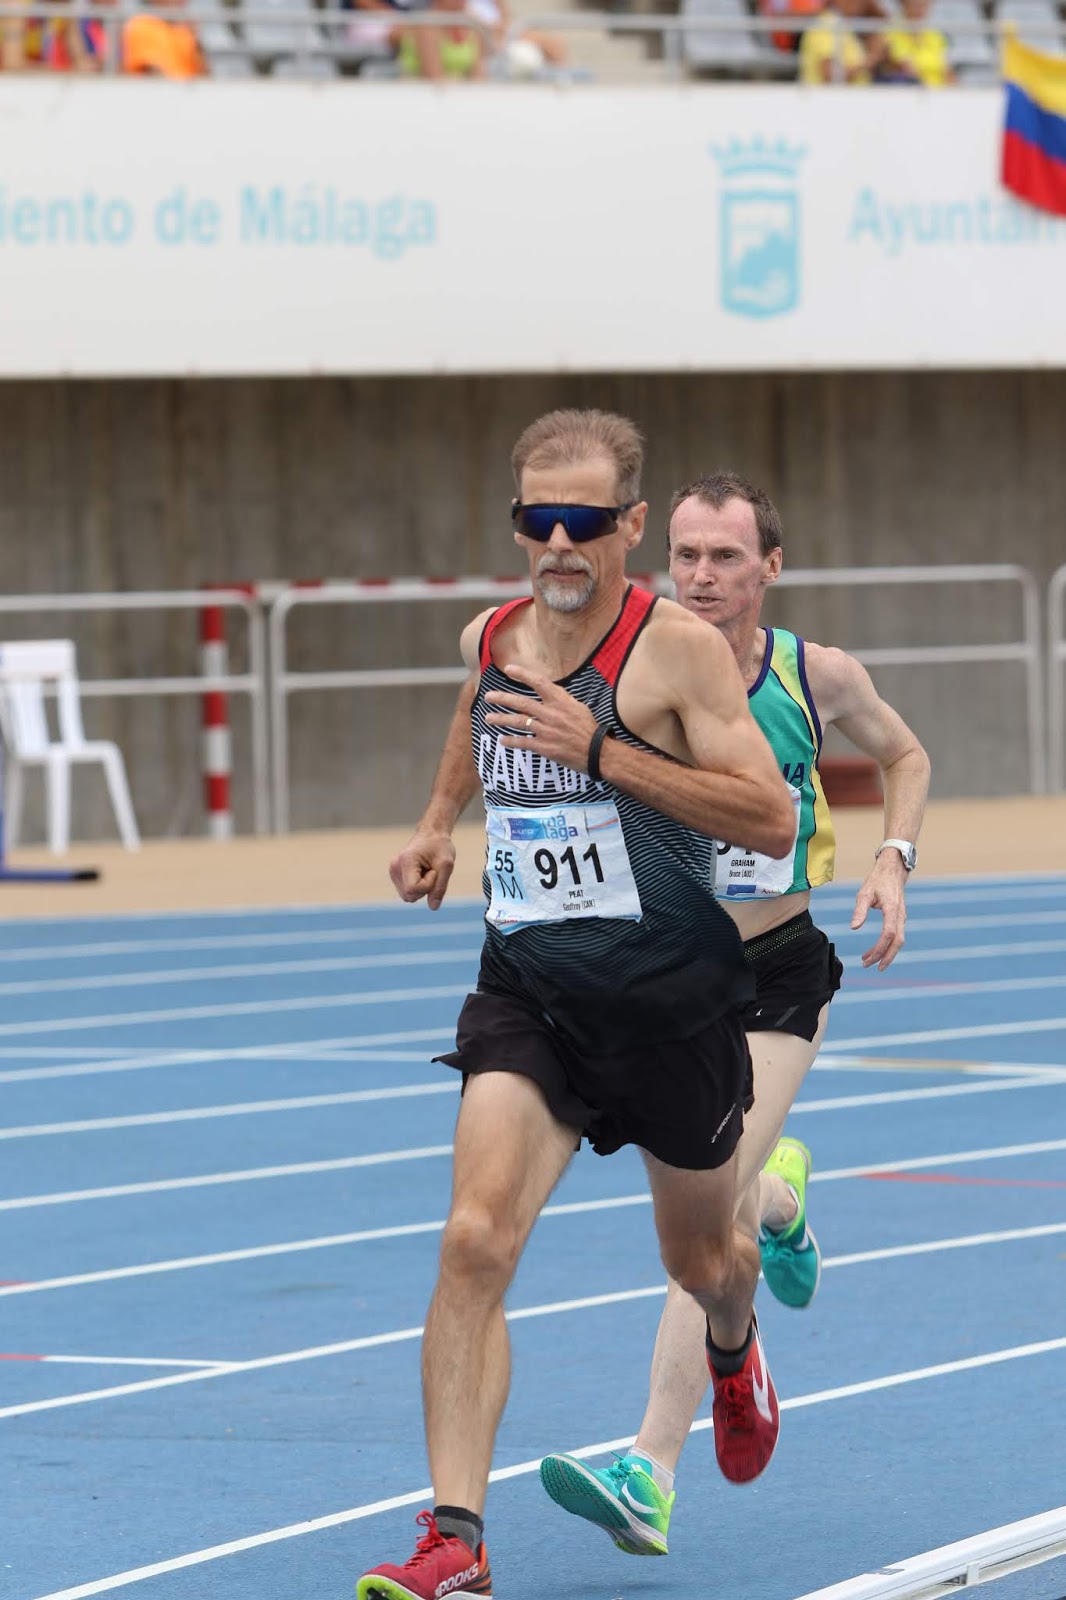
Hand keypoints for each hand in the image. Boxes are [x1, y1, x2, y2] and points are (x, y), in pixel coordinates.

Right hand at [388, 827, 456, 910]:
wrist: (432, 834)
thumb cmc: (440, 846)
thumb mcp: (446, 866)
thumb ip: (440, 887)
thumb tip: (433, 907)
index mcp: (405, 861)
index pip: (413, 889)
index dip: (428, 885)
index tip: (434, 870)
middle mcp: (394, 867)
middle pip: (410, 896)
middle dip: (425, 888)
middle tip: (431, 870)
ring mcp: (393, 872)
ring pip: (408, 896)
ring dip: (421, 888)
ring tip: (426, 870)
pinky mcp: (395, 875)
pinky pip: (408, 892)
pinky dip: (417, 887)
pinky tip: (421, 872)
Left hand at [484, 663, 599, 771]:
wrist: (598, 752)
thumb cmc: (590, 729)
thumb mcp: (578, 707)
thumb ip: (562, 700)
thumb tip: (549, 694)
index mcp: (561, 701)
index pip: (538, 682)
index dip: (522, 674)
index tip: (508, 669)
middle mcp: (551, 713)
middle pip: (521, 703)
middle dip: (502, 698)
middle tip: (488, 697)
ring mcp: (547, 730)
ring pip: (518, 722)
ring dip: (501, 719)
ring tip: (488, 718)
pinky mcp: (545, 747)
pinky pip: (523, 742)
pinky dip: (511, 741)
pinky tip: (501, 740)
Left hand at [851, 854, 907, 969]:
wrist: (892, 870)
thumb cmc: (877, 880)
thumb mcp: (864, 893)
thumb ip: (859, 911)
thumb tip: (854, 928)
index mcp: (892, 909)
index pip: (889, 934)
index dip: (880, 948)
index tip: (869, 959)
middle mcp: (900, 915)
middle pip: (898, 942)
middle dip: (885, 957)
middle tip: (869, 966)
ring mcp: (902, 917)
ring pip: (898, 941)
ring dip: (885, 953)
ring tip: (869, 960)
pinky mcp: (899, 918)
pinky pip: (896, 936)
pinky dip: (887, 946)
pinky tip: (876, 950)